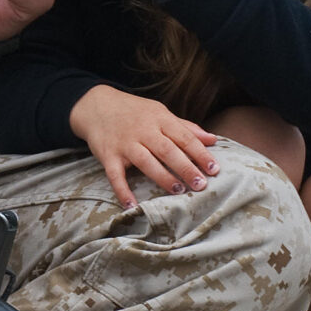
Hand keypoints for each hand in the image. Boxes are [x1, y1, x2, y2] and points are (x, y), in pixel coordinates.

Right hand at [69, 85, 221, 208]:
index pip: (183, 137)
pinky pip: (115, 175)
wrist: (97, 105)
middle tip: (201, 184)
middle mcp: (143, 130)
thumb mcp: (160, 113)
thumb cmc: (135, 112)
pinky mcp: (108, 155)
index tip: (214, 169)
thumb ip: (185, 127)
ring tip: (177, 190)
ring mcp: (124, 143)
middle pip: (167, 150)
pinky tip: (132, 206)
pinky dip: (122, 190)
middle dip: (185, 167)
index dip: (200, 153)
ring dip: (162, 177)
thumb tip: (213, 139)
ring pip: (145, 161)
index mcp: (159, 119)